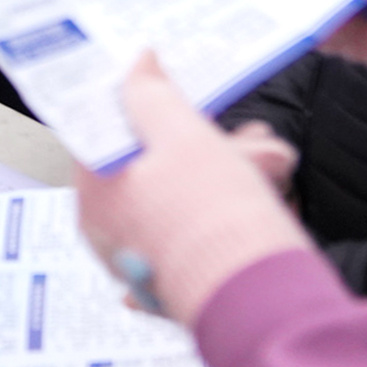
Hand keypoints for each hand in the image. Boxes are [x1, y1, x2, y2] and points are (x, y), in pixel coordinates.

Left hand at [74, 53, 314, 323]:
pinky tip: (252, 197)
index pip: (101, 133)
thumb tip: (138, 63)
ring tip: (271, 163)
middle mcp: (107, 233)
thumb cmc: (217, 217)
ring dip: (217, 176)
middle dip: (197, 143)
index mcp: (95, 194)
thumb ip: (153, 95)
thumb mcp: (184, 136)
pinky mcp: (171, 286)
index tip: (166, 90)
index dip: (136, 105)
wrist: (262, 303)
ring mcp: (138, 264)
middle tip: (244, 132)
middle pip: (144, 168)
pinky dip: (220, 215)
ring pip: (174, 201)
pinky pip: (191, 236)